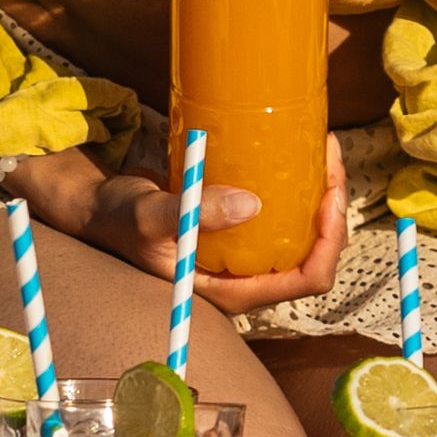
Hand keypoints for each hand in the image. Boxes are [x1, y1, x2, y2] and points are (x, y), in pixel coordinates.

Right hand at [0, 137, 360, 315]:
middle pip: (315, 255)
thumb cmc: (121, 217)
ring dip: (322, 194)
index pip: (303, 281)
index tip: (328, 196)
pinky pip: (287, 214)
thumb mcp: (149, 215)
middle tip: (328, 156)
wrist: (103, 206)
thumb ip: (194, 213)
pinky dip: (300, 186)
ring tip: (323, 147)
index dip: (328, 243)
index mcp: (231, 289)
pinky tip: (301, 152)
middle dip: (333, 210)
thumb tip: (252, 205)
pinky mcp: (242, 229)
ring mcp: (246, 254)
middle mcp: (246, 276)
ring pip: (306, 233)